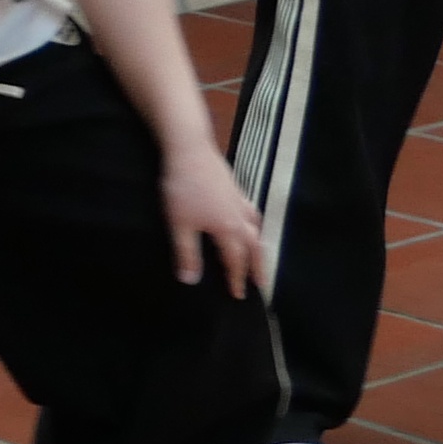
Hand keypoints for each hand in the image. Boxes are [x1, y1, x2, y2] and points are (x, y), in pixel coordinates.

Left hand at [163, 145, 267, 297]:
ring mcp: (240, 200)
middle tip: (263, 283)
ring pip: (256, 227)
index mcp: (228, 228)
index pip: (236, 260)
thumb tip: (190, 281)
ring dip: (259, 245)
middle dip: (258, 266)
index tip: (239, 295)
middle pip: (255, 246)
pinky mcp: (235, 188)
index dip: (237, 279)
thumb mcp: (180, 224)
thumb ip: (187, 253)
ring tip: (259, 255)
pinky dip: (253, 224)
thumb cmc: (182, 188)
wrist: (189, 149)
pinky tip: (247, 221)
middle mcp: (240, 216)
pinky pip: (251, 212)